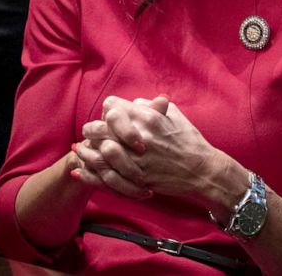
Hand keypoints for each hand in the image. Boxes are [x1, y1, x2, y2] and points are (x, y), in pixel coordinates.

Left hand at [82, 95, 229, 208]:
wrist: (201, 170)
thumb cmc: (189, 140)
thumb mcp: (175, 115)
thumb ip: (153, 106)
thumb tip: (133, 103)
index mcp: (148, 116)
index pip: (112, 107)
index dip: (105, 112)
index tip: (106, 118)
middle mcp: (139, 135)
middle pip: (99, 128)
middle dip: (91, 131)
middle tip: (89, 135)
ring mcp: (136, 158)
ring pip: (97, 153)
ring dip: (86, 152)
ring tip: (81, 152)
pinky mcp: (135, 177)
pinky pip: (103, 176)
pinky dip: (88, 174)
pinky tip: (80, 171)